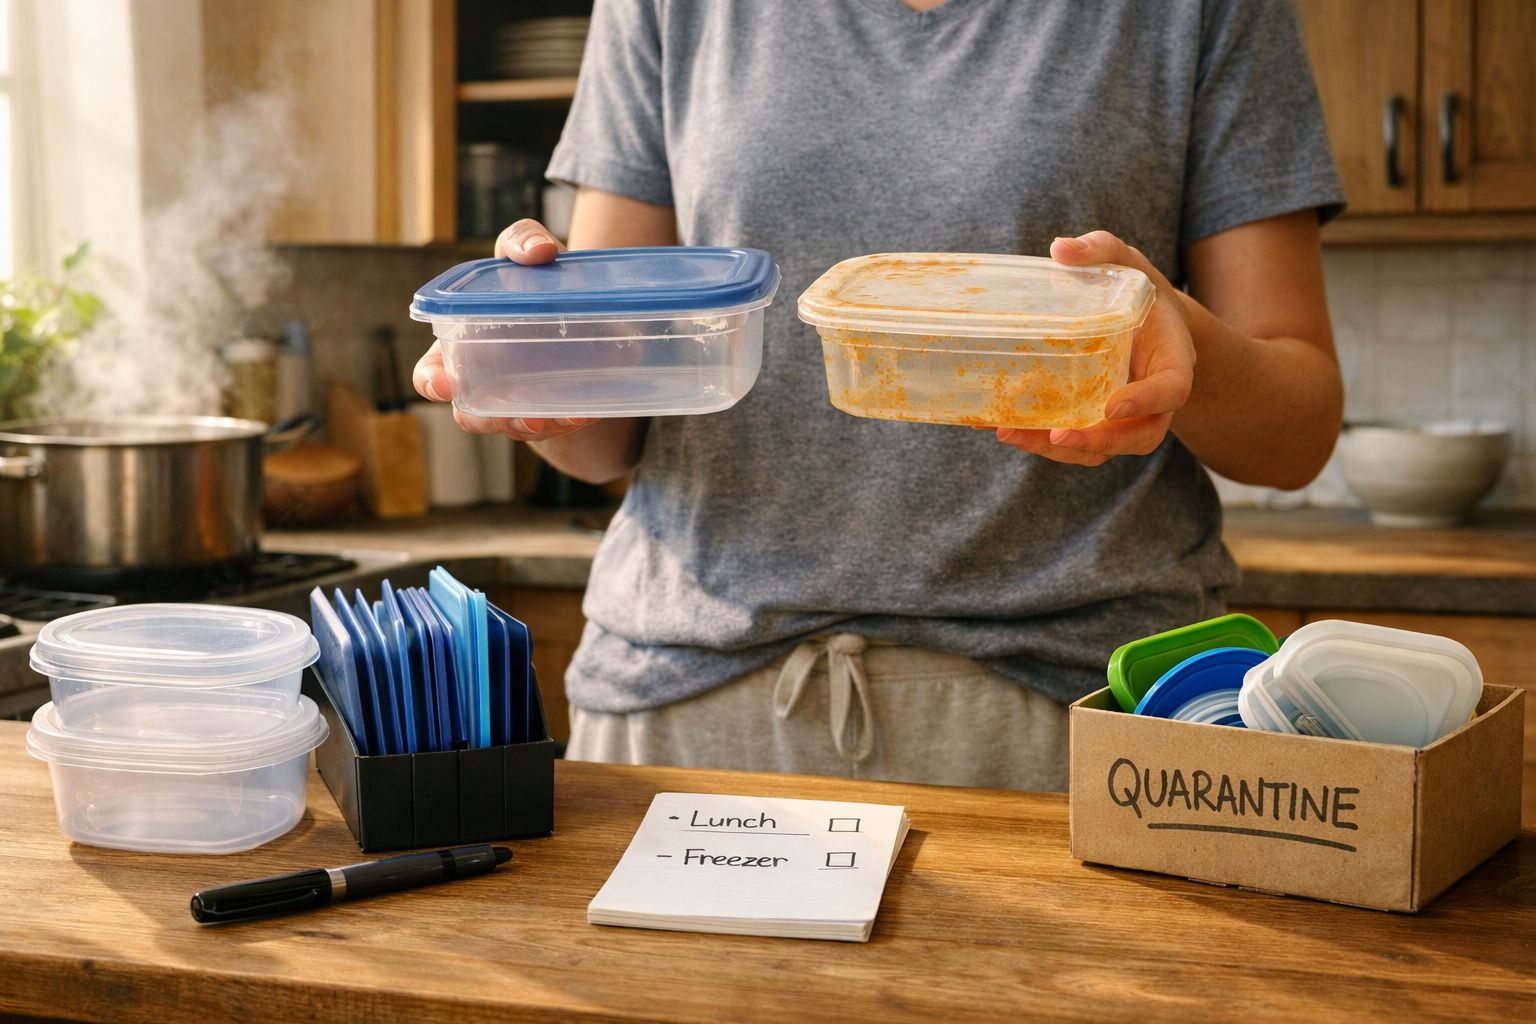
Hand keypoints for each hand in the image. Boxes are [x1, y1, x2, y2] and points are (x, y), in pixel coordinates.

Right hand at [412, 219, 597, 441]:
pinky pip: (561, 425)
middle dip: (486, 418)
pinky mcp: (561, 411)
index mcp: (466, 344)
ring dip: (530, 426)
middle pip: (473, 415)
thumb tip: (537, 251)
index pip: (433, 374)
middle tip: (510, 412)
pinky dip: (569, 420)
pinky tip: (582, 409)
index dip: (431, 382)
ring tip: (548, 416)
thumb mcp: (530, 252)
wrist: (595, 304)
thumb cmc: (542, 279)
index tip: (441, 382)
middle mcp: (489, 381)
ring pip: (517, 427)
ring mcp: (524, 402)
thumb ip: (522, 239)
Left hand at [992, 231, 1194, 466]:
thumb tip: (1060, 248)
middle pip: (1140, 437)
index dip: (1146, 402)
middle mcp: (1155, 399)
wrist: (1148, 321)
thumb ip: (1102, 249)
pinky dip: (1043, 441)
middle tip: (1057, 434)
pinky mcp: (1099, 424)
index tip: (1113, 406)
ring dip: (1061, 450)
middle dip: (1099, 441)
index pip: (1171, 390)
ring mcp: (1129, 418)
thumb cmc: (1140, 290)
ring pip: (1105, 450)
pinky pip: (1079, 443)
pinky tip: (1004, 428)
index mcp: (1173, 360)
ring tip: (1013, 435)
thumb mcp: (1127, 261)